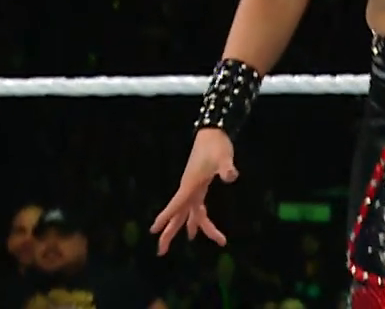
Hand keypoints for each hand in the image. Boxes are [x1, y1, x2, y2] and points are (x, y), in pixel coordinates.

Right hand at [151, 129, 237, 252]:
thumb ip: (227, 168)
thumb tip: (231, 176)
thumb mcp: (224, 157)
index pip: (176, 204)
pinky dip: (196, 220)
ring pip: (188, 214)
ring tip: (180, 244)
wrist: (212, 133)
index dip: (165, 217)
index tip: (153, 230)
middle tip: (161, 252)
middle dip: (168, 233)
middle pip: (177, 215)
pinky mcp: (198, 187)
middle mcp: (188, 189)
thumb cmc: (216, 145)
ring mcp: (192, 188)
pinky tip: (196, 230)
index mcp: (191, 185)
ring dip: (186, 229)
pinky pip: (195, 208)